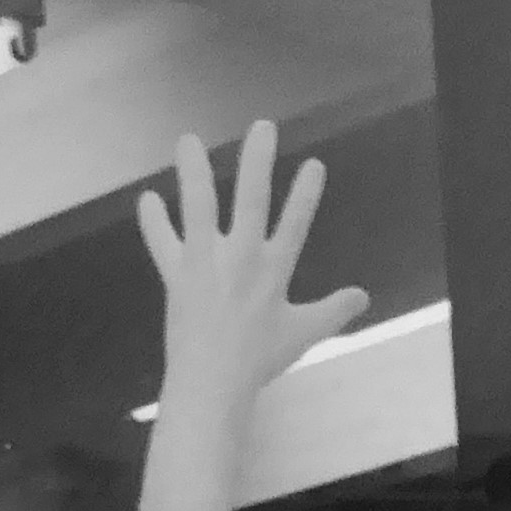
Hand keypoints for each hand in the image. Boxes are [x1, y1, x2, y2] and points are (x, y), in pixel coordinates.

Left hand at [135, 120, 365, 425]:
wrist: (212, 383)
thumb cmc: (259, 360)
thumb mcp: (302, 334)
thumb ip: (333, 311)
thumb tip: (362, 297)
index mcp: (274, 270)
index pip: (295, 223)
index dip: (306, 193)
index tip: (313, 164)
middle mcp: (241, 258)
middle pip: (252, 199)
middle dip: (258, 161)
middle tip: (262, 127)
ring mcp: (206, 263)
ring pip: (199, 207)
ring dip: (193, 171)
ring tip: (188, 140)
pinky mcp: (177, 274)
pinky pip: (162, 242)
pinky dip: (153, 221)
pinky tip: (147, 198)